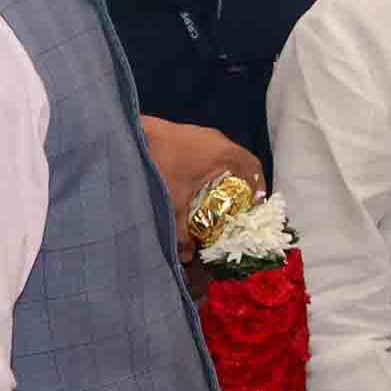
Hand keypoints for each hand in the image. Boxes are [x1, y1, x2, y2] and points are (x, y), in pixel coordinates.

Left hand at [140, 119, 262, 228]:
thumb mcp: (173, 204)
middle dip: (243, 183)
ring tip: (219, 193)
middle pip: (242, 162)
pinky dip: (211, 165)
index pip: (254, 169)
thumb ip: (181, 232)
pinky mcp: (188, 132)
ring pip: (225, 155)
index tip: (256, 205)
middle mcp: (220, 140)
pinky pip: (210, 150)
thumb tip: (187, 257)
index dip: (260, 187)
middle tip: (239, 203)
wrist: (130, 135)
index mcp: (226, 154)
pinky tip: (197, 179)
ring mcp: (203, 133)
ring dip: (226, 173)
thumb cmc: (161, 165)